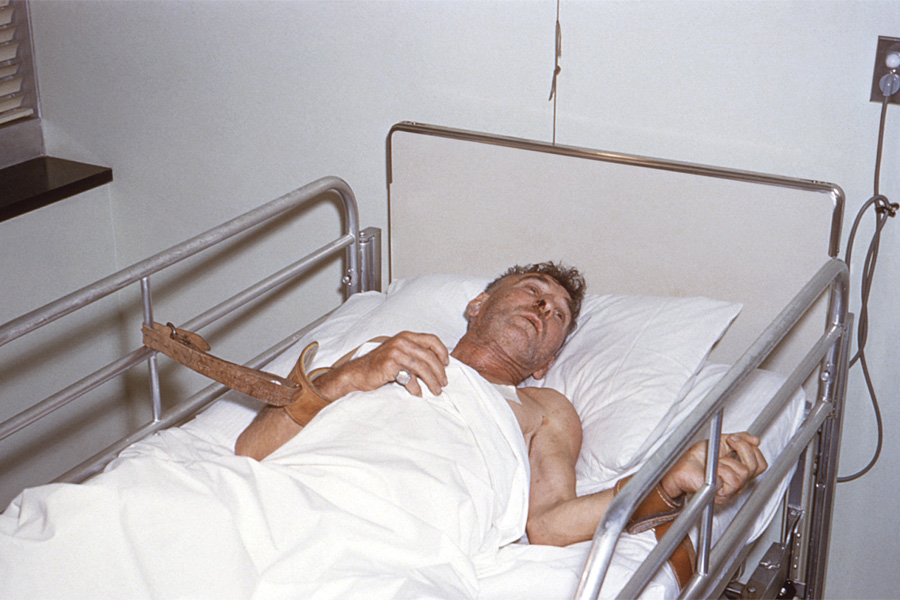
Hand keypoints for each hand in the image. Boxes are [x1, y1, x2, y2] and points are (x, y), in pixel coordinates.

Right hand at [317, 332, 449, 398]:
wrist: (357, 373)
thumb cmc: (380, 365)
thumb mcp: (400, 354)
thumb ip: (415, 355)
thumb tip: (438, 366)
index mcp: (406, 336)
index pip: (431, 339)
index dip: (442, 351)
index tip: (447, 364)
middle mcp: (402, 341)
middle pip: (429, 356)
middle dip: (439, 372)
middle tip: (444, 383)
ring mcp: (395, 352)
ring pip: (422, 367)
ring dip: (432, 381)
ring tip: (436, 391)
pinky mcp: (390, 364)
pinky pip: (409, 377)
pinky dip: (416, 387)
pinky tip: (418, 393)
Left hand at [661, 432, 767, 504]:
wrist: (680, 467)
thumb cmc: (696, 458)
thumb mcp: (720, 442)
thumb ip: (739, 439)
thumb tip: (756, 440)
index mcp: (740, 470)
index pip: (760, 463)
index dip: (752, 449)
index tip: (735, 438)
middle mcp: (739, 482)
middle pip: (757, 467)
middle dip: (744, 449)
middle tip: (729, 442)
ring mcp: (732, 490)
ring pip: (745, 472)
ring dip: (728, 461)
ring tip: (716, 461)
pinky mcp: (723, 494)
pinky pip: (733, 480)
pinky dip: (723, 469)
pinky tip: (714, 469)